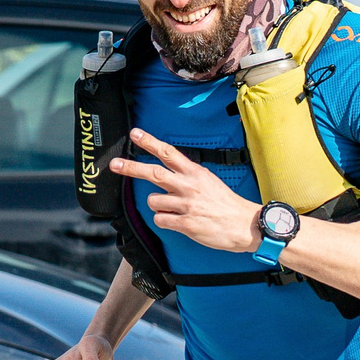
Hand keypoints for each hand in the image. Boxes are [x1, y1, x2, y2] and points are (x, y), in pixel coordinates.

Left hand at [111, 129, 262, 251]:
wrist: (245, 225)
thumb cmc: (226, 205)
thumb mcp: (209, 181)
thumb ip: (188, 176)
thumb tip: (168, 173)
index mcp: (195, 173)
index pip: (168, 152)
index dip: (149, 142)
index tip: (134, 134)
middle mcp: (189, 186)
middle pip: (153, 173)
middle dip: (131, 168)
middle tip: (115, 164)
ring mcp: (187, 205)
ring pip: (153, 201)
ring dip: (156, 205)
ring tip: (171, 209)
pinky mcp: (186, 223)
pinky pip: (160, 220)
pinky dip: (163, 221)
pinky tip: (176, 221)